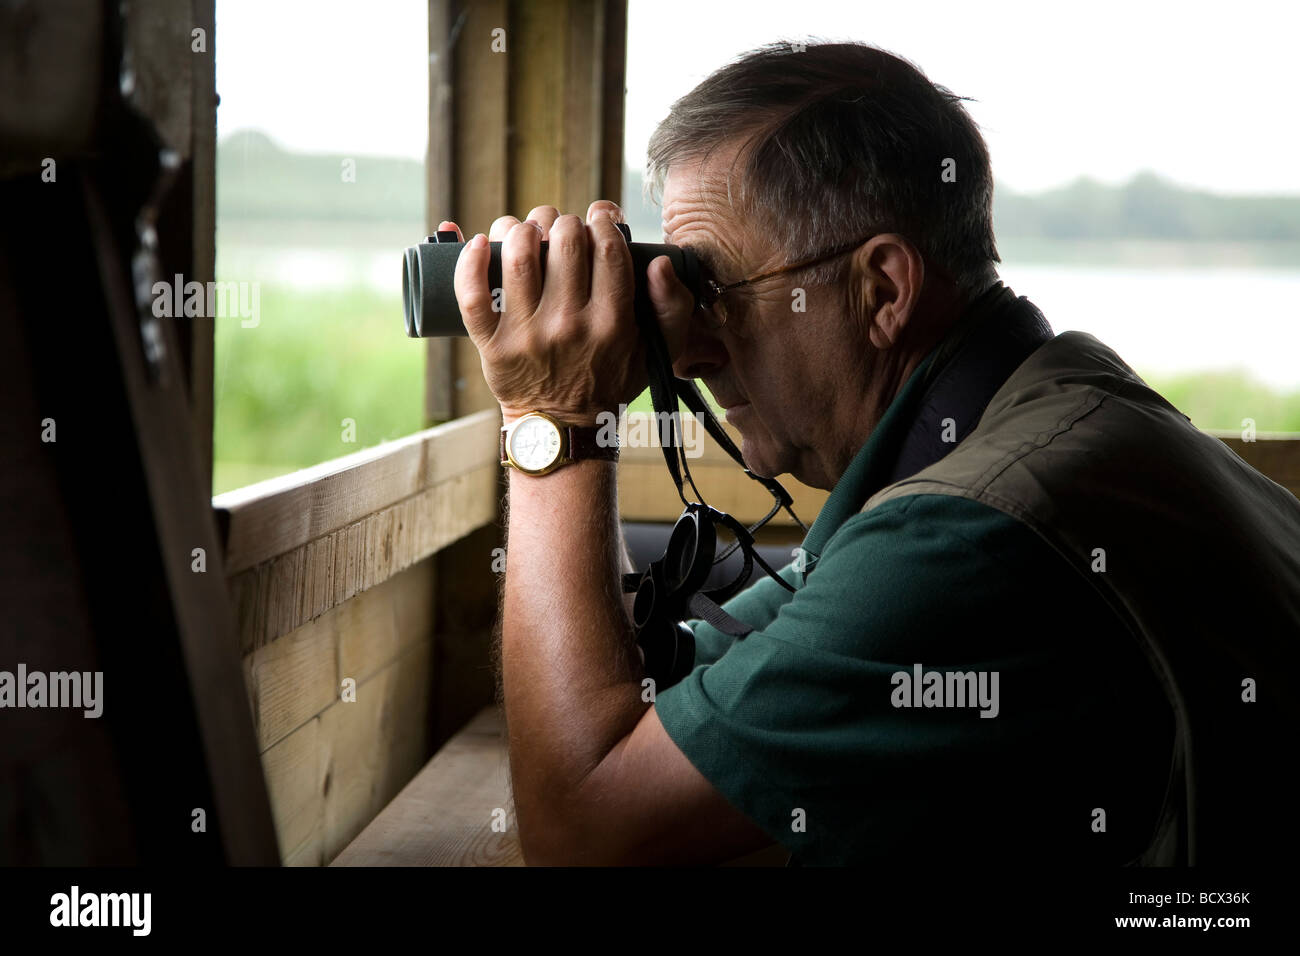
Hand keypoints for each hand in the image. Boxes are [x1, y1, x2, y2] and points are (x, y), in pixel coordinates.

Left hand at [444, 201, 693, 424]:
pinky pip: (473, 294)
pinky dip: (471, 260)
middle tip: (563, 230)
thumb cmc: (610, 381)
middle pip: (564, 244)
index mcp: (612, 324)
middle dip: (564, 223)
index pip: (608, 250)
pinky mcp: (493, 345)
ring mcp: (527, 335)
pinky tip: (482, 242)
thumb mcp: (658, 351)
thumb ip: (672, 307)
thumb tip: (659, 263)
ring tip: (529, 232)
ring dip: (522, 229)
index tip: (599, 220)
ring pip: (519, 257)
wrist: (563, 428)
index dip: (603, 221)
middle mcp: (569, 326)